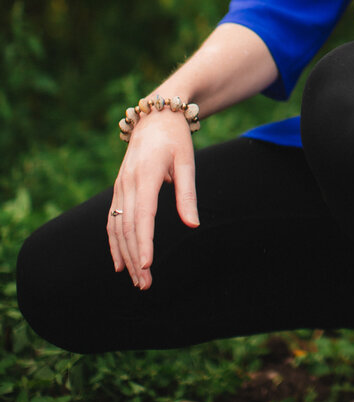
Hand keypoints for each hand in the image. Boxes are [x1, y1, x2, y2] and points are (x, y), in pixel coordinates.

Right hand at [106, 110, 198, 289]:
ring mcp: (119, 186)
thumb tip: (193, 225)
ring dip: (124, 255)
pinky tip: (120, 263)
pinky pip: (112, 220)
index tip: (147, 265)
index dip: (144, 242)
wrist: (154, 117)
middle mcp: (127, 183)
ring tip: (136, 280)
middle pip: (127, 226)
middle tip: (145, 284)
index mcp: (145, 175)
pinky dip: (114, 243)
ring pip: (117, 227)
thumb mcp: (187, 161)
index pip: (143, 215)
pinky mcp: (118, 189)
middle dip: (135, 257)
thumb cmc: (175, 138)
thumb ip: (187, 193)